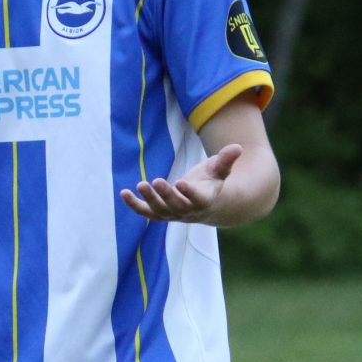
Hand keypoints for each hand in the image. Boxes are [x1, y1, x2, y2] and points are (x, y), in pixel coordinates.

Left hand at [119, 143, 243, 223]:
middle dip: (166, 195)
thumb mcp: (220, 170)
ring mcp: (173, 214)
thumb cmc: (213, 182)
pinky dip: (134, 205)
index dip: (190, 193)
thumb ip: (226, 160)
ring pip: (160, 211)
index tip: (182, 182)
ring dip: (149, 200)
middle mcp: (188, 211)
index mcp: (205, 200)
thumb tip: (238, 147)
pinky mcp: (160, 213)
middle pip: (176, 206)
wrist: (206, 203)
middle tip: (155, 181)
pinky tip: (123, 193)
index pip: (198, 200)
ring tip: (141, 185)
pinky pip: (146, 212)